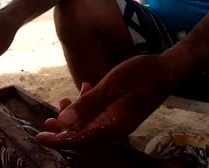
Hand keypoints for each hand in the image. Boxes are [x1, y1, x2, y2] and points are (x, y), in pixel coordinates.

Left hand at [36, 54, 183, 148]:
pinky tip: (85, 89)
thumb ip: (88, 105)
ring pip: (91, 124)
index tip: (40, 136)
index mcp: (112, 124)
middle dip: (64, 128)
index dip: (58, 139)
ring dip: (76, 114)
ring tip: (63, 100)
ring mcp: (120, 121)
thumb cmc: (141, 74)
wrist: (168, 69)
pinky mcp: (122, 114)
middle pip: (83, 134)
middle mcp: (115, 128)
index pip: (79, 138)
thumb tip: (64, 121)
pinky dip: (89, 106)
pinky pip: (100, 116)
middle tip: (47, 120)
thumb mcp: (110, 85)